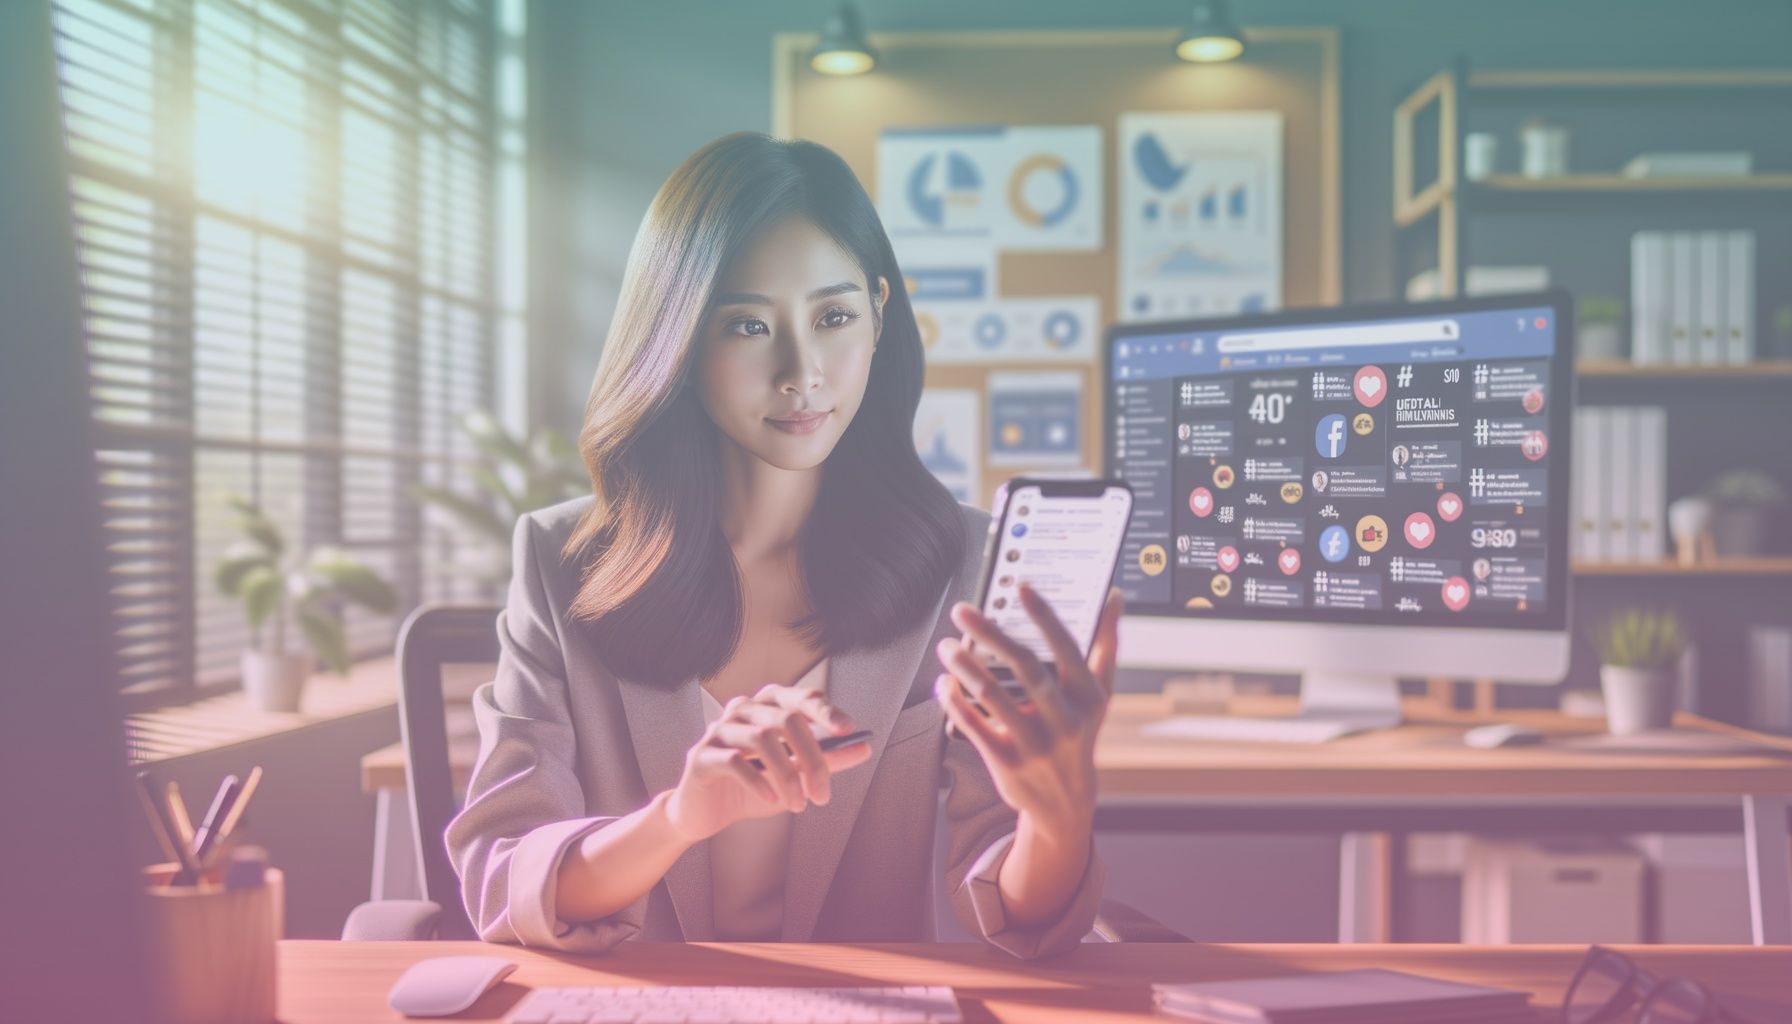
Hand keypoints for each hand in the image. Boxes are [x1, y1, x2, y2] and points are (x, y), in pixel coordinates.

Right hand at [663, 683, 870, 841]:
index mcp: (768, 705)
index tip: (849, 730)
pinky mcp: (701, 755)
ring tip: (797, 805)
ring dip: (787, 777)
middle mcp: (742, 709)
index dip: (826, 711)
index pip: (801, 697)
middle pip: (786, 719)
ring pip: (762, 739)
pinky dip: (760, 783)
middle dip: (811, 759)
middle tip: (823, 794)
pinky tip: (773, 800)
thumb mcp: (796, 775)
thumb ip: (827, 760)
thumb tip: (864, 747)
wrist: (708, 813)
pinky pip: (735, 762)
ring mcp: (719, 730)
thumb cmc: (754, 786)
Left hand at [933, 584, 1122, 832]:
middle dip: (990, 633)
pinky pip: (973, 725)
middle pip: (1024, 666)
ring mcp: (1036, 743)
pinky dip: (955, 701)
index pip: (1066, 648)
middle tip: (962, 609)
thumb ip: (1106, 643)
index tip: (1021, 587)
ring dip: (964, 665)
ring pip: (992, 695)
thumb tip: (1114, 594)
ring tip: (947, 645)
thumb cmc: (1080, 731)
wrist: (1065, 800)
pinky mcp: (1007, 762)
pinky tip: (943, 683)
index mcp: (1089, 696)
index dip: (1044, 616)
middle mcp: (1065, 719)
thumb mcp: (1100, 693)